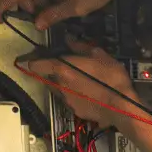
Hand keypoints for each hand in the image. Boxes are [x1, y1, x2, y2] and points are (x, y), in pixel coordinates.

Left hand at [20, 44, 137, 129]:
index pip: (36, 65)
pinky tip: (88, 95)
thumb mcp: (100, 55)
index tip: (29, 60)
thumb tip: (70, 39)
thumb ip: (82, 47)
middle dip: (51, 73)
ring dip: (63, 85)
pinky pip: (70, 101)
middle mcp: (59, 85)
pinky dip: (75, 97)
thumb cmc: (111, 78)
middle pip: (46, 78)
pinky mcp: (76, 111)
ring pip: (58, 90)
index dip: (31, 62)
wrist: (122, 107)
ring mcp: (67, 100)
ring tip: (78, 82)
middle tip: (63, 68)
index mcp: (62, 69)